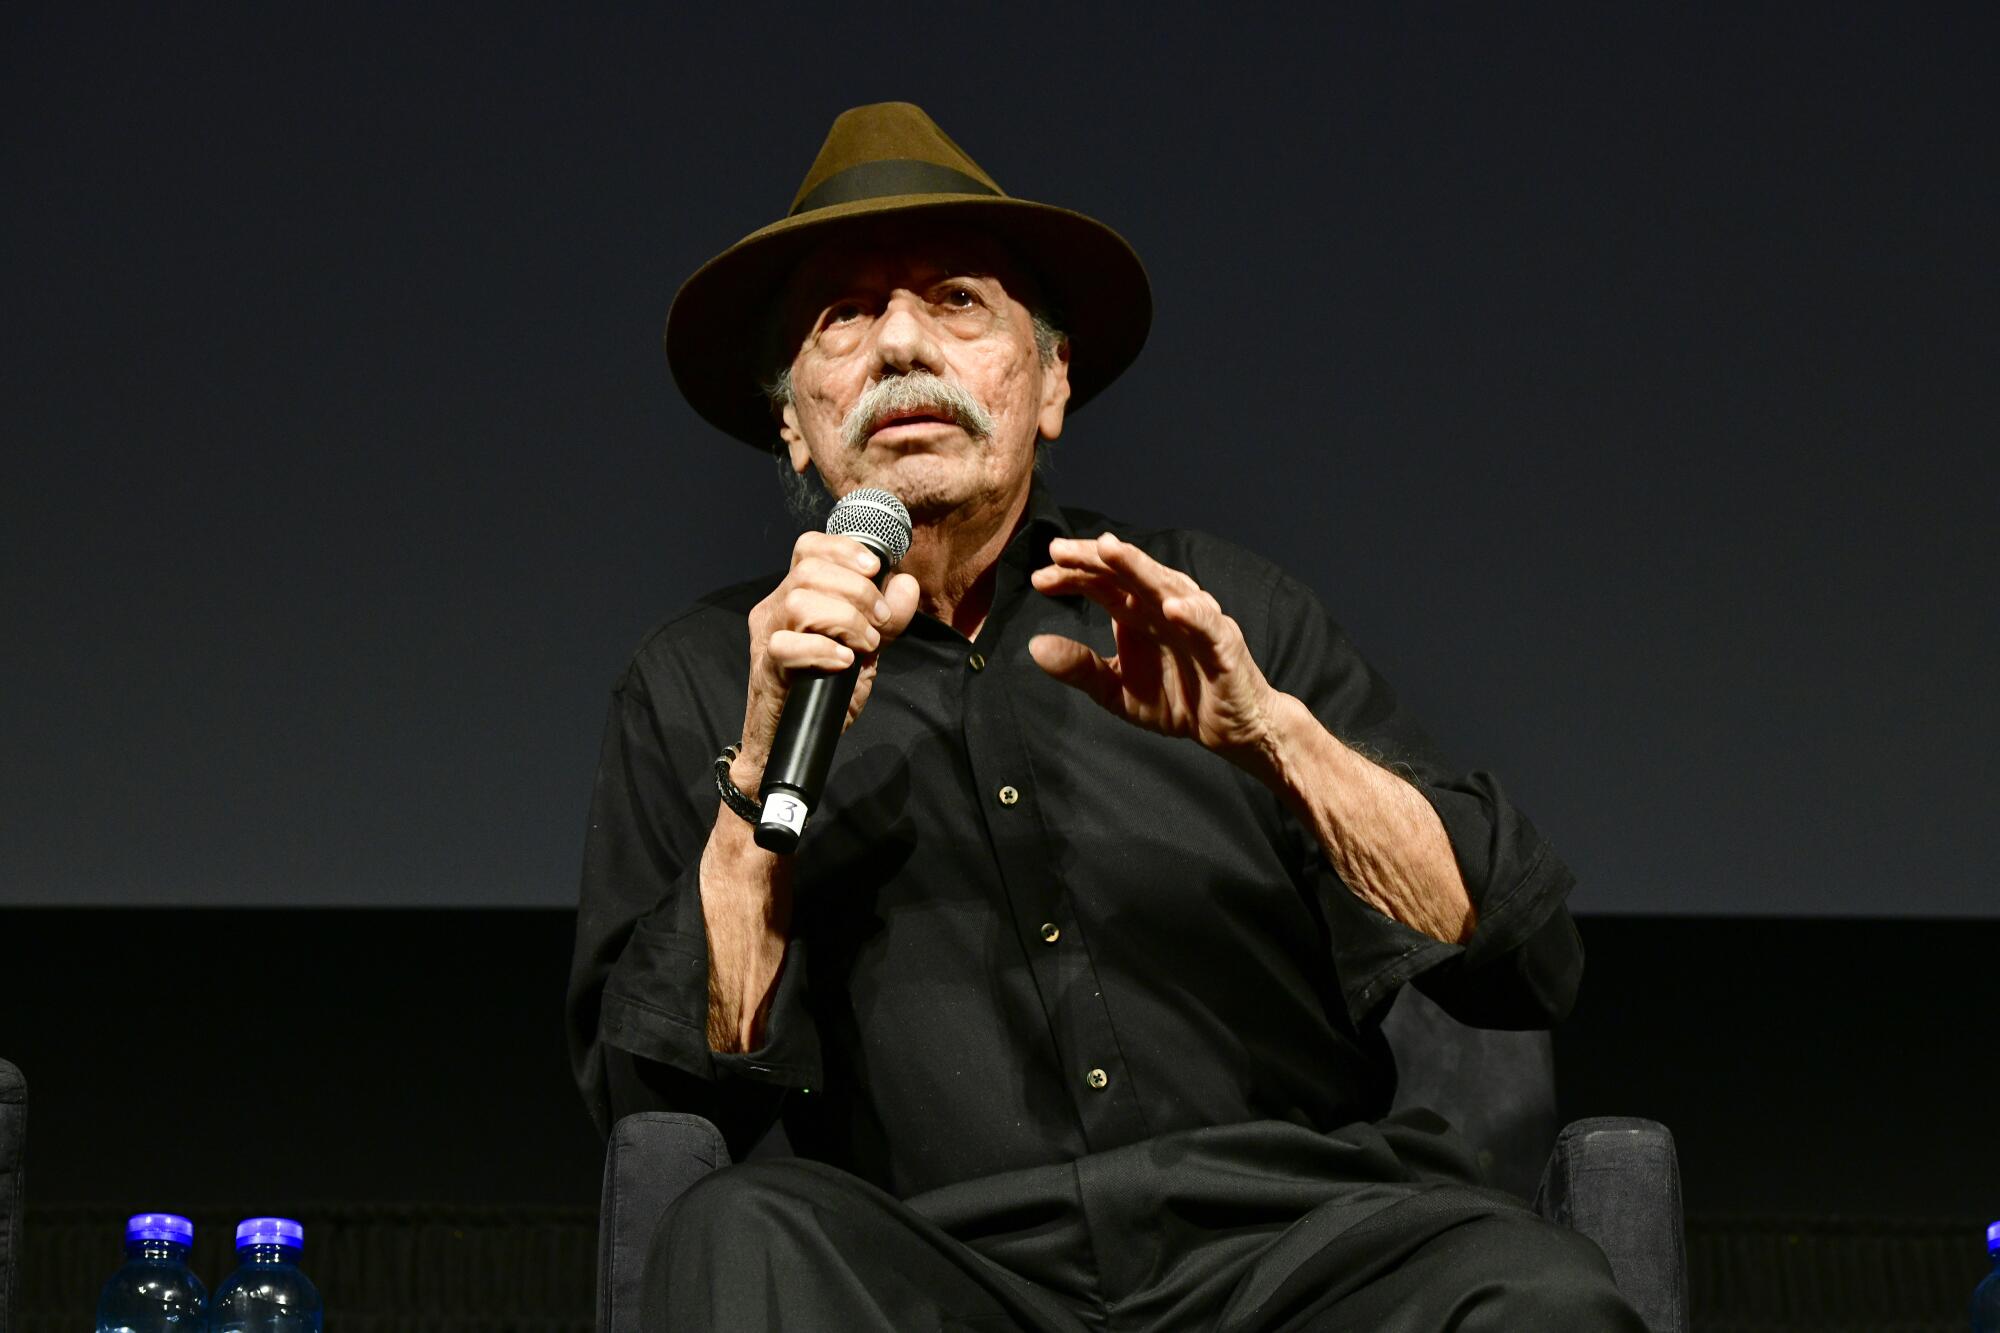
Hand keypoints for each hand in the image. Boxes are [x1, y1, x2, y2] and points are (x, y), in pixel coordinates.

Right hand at [736, 532, 920, 792]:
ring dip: (844, 619)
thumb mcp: (867, 649)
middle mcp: (776, 607)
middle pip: (809, 569)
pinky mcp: (765, 668)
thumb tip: (906, 584)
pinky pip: (786, 645)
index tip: (876, 568)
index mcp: (797, 593)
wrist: (793, 740)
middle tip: (879, 622)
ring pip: (799, 600)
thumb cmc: (826, 692)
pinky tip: (844, 662)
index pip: (809, 547)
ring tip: (864, 645)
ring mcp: (767, 636)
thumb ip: (889, 618)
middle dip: (857, 591)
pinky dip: (823, 649)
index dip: (843, 548)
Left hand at [1028, 533, 1280, 762]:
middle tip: (1058, 550)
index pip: (1101, 583)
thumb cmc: (1178, 700)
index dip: (1071, 577)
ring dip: (1139, 567)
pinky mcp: (1224, 644)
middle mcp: (1164, 607)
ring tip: (1111, 550)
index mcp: (1137, 612)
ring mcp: (1196, 621)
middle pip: (1127, 573)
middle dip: (1095, 558)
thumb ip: (1079, 668)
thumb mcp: (1115, 691)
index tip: (1039, 579)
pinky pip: (1208, 625)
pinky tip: (1172, 608)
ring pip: (1166, 586)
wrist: (1230, 729)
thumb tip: (1034, 647)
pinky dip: (1193, 614)